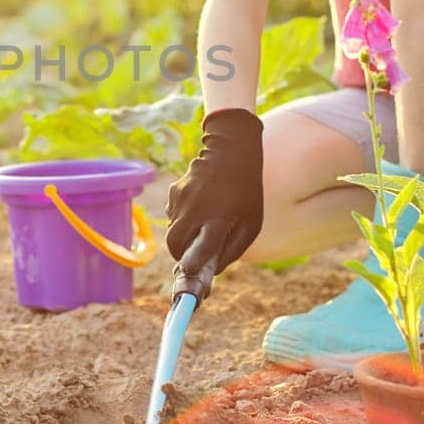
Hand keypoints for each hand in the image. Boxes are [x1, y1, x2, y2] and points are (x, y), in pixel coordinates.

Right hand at [164, 108, 264, 289]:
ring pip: (172, 231)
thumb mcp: (250, 225)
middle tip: (190, 259)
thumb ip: (231, 250)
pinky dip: (183, 220)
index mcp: (220, 219)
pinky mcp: (174, 192)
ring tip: (202, 225)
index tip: (188, 272)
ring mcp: (182, 199)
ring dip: (183, 237)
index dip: (193, 263)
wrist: (232, 152)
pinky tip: (199, 207)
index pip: (201, 247)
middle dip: (180, 257)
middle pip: (174, 244)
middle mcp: (196, 210)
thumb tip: (208, 272)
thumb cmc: (246, 194)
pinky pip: (174, 215)